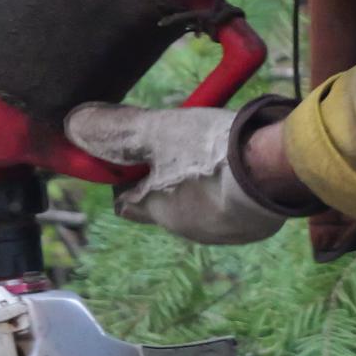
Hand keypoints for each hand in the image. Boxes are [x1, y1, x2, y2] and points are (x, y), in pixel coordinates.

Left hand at [63, 105, 289, 245]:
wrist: (279, 169)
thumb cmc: (212, 153)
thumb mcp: (159, 131)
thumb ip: (118, 130)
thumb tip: (76, 125)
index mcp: (157, 210)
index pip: (123, 200)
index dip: (124, 174)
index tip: (137, 150)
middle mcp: (185, 229)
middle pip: (161, 200)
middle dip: (165, 174)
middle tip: (181, 141)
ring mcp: (221, 230)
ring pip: (196, 202)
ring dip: (198, 179)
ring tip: (215, 148)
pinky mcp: (251, 225)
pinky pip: (229, 205)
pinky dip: (229, 187)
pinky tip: (241, 163)